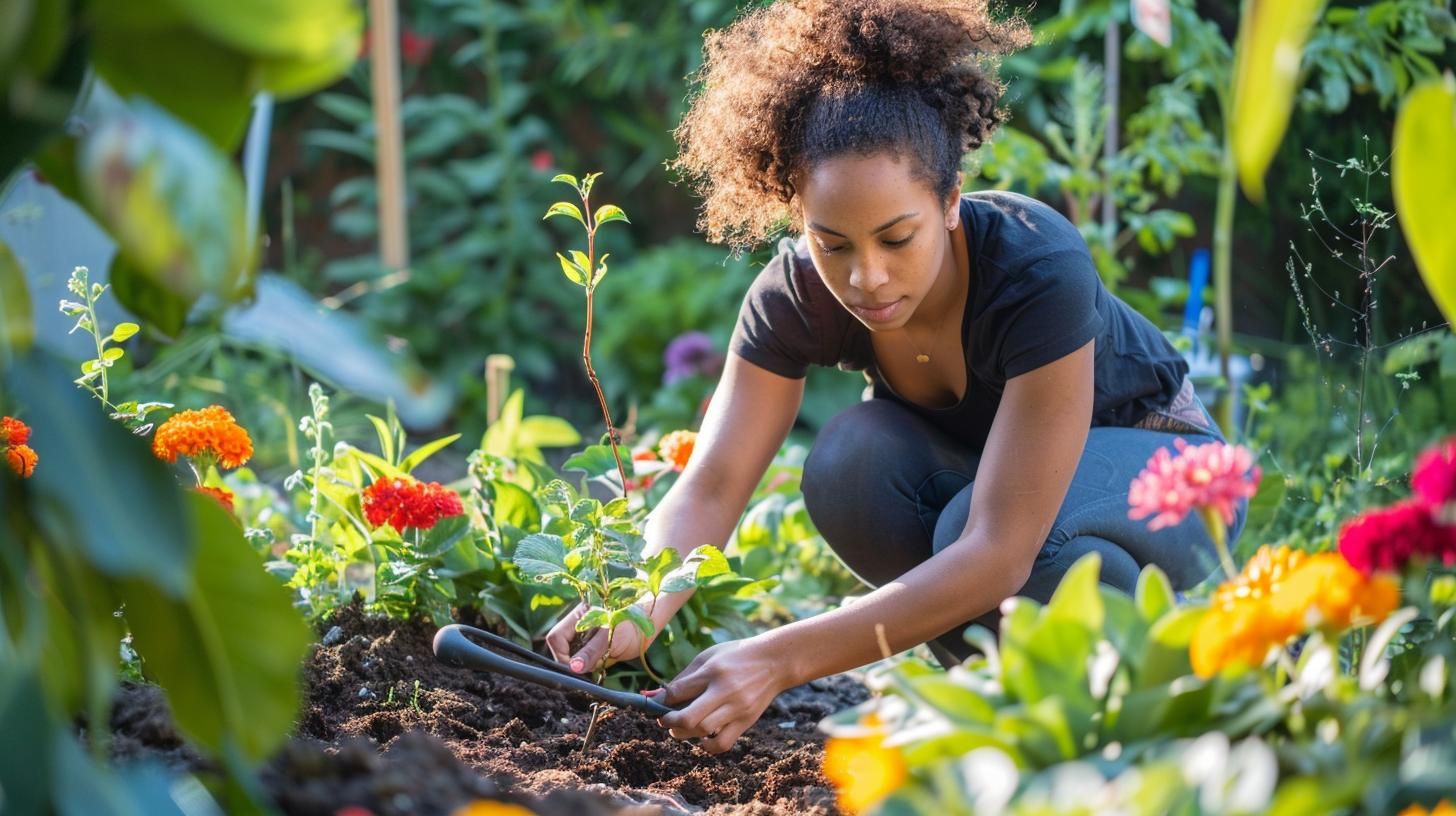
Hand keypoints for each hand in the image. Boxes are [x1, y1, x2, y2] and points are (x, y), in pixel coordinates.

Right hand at [545, 602, 655, 673]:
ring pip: (573, 657)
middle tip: (587, 671)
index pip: (556, 638)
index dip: (561, 655)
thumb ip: (591, 652)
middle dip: (571, 662)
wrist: (653, 620)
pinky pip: (586, 662)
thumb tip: (573, 668)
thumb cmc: (633, 620)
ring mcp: (586, 638)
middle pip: (562, 649)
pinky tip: (601, 666)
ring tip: (598, 666)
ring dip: (582, 667)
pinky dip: (590, 668)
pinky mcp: (596, 648)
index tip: (574, 669)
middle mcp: (578, 627)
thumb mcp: (611, 637)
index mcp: (578, 616)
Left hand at [648, 635, 791, 754]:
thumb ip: (683, 677)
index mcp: (713, 670)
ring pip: (702, 731)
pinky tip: (702, 736)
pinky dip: (707, 745)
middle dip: (669, 722)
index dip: (660, 701)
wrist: (774, 661)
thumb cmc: (736, 656)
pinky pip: (722, 743)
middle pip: (688, 718)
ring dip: (684, 733)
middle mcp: (725, 691)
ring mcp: (737, 708)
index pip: (677, 691)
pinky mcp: (746, 721)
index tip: (657, 704)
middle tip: (665, 720)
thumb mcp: (708, 657)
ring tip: (681, 728)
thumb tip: (654, 695)